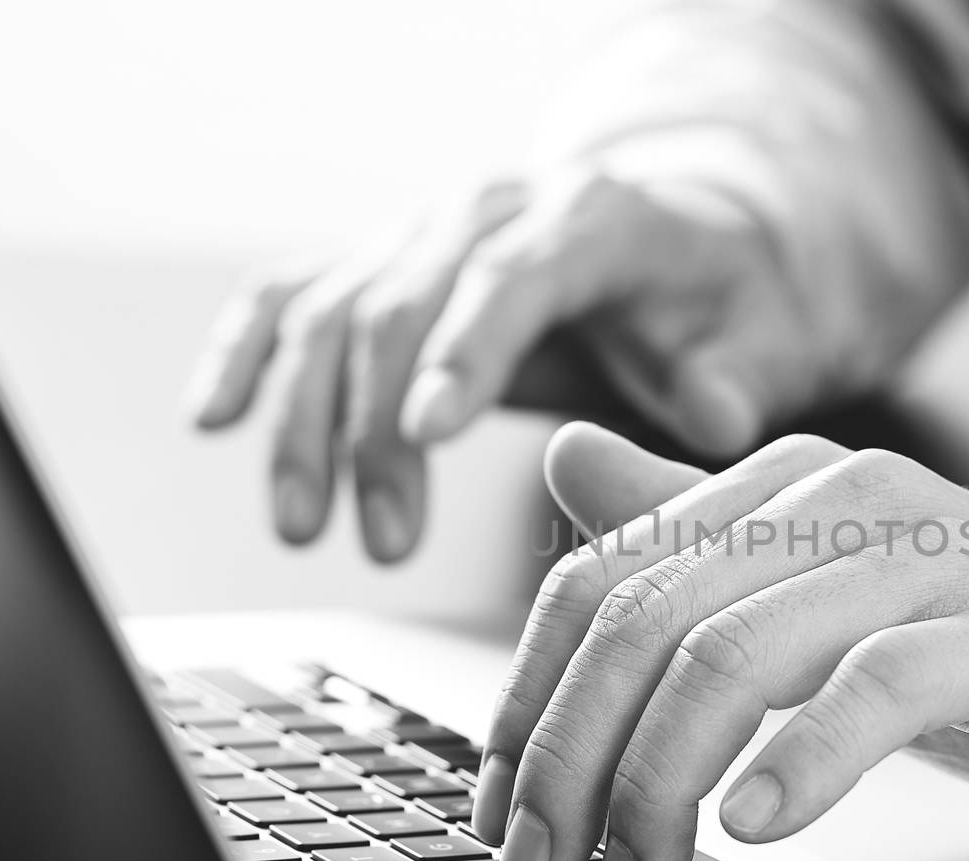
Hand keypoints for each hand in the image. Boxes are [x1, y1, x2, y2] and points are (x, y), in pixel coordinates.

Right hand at [184, 168, 840, 561]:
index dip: (465, 350)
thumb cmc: (718, 302)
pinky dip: (247, 352)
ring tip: (304, 530)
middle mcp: (490, 210)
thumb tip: (714, 422)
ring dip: (307, 423)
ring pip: (335, 311)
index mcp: (590, 218)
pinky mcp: (385, 261)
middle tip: (384, 542)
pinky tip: (213, 419)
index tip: (428, 434)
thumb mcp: (755, 338)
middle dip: (377, 430)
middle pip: (402, 304)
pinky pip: (294, 293)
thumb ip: (733, 380)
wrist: (680, 241)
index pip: (512, 277)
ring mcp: (426, 231)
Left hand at [473, 423, 968, 860]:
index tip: (502, 807)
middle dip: (570, 757)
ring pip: (734, 654)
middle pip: (646, 620)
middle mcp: (841, 497)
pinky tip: (754, 824)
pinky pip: (872, 689)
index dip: (528, 699)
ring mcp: (923, 558)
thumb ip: (694, 534)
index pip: (602, 578)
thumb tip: (564, 465)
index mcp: (783, 486)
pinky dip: (799, 763)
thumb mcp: (822, 592)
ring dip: (658, 781)